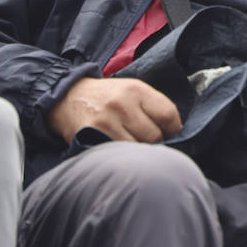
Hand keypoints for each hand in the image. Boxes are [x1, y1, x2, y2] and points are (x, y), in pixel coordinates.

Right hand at [46, 77, 181, 144]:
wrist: (69, 97)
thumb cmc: (108, 97)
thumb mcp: (132, 91)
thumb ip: (153, 107)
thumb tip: (177, 132)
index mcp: (137, 90)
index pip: (169, 115)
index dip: (173, 129)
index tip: (169, 133)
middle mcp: (122, 104)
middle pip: (155, 136)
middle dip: (155, 142)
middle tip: (147, 141)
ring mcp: (107, 122)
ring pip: (138, 149)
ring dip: (138, 151)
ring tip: (132, 145)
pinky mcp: (92, 136)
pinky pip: (118, 154)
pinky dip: (122, 156)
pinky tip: (119, 151)